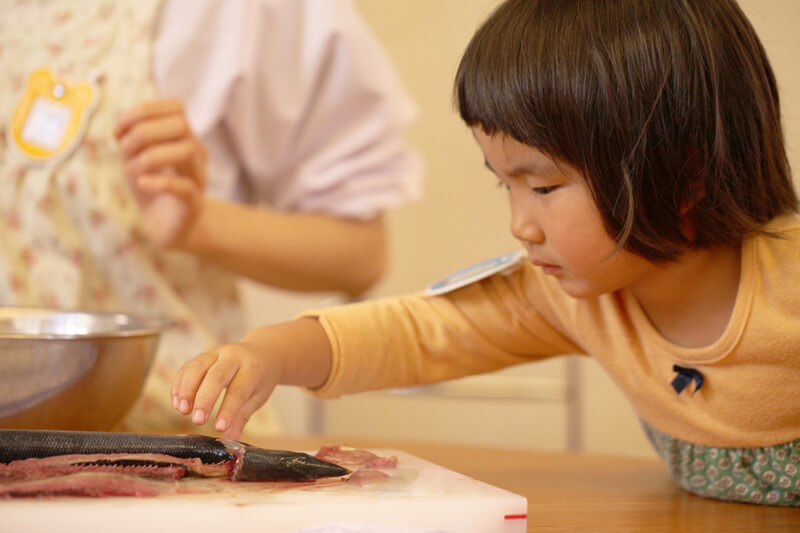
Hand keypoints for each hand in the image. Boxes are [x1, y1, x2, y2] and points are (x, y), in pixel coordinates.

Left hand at [114, 99, 206, 247]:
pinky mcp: (194, 203)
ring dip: (150, 156)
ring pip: (187, 150)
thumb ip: (131, 140)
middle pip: (181, 124)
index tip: (119, 129)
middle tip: (123, 151)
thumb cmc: (151, 189)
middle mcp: (196, 154)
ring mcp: (198, 177)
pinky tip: (142, 184)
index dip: (145, 110)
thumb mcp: (135, 158)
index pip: (176, 108)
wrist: (167, 227)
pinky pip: (185, 187)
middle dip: (144, 132)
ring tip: (130, 169)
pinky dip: (160, 182)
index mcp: (183, 138)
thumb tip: (122, 126)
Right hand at [171, 342, 280, 440]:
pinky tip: (176, 402)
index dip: (228, 410)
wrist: (262, 353)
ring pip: (197, 367)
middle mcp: (233, 356)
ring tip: (182, 410)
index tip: (219, 428)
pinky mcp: (202, 355)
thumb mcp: (257, 397)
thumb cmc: (259, 379)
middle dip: (205, 399)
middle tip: (198, 421)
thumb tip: (231, 439)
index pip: (238, 390)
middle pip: (216, 375)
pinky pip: (186, 367)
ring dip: (187, 389)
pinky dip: (179, 383)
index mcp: (251, 368)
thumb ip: (242, 416)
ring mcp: (216, 353)